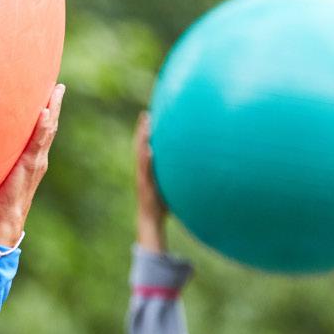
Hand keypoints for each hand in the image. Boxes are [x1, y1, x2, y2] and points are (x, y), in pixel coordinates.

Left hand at [0, 84, 63, 246]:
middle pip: (49, 126)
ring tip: (56, 91)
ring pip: (47, 130)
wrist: (8, 218)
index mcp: (33, 158)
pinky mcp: (30, 165)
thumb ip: (0, 158)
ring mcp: (36, 161)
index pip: (42, 131)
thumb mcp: (1, 172)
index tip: (50, 94)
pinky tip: (44, 112)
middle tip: (59, 86)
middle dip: (54, 104)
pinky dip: (42, 127)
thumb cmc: (1, 198)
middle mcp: (39, 157)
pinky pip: (37, 142)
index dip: (47, 113)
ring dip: (52, 109)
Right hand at [133, 112, 167, 252]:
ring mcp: (142, 177)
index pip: (144, 147)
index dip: (145, 133)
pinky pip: (145, 170)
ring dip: (141, 140)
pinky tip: (149, 150)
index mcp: (147, 170)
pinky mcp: (144, 185)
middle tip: (145, 114)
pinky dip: (146, 160)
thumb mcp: (169, 186)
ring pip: (140, 155)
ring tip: (146, 126)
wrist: (151, 220)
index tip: (149, 118)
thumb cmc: (161, 205)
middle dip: (141, 130)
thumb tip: (193, 169)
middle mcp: (142, 171)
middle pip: (140, 146)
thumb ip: (175, 176)